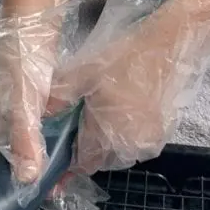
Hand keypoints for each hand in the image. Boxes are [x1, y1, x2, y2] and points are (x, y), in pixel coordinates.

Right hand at [0, 2, 69, 183]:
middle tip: (46, 194)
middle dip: (19, 178)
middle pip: (0, 158)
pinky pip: (35, 128)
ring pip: (19, 143)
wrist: (32, 21)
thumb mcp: (22, 103)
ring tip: (59, 177)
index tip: (15, 205)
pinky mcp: (29, 98)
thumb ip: (24, 140)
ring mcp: (10, 108)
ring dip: (35, 160)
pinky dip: (46, 140)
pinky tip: (64, 146)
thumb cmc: (20, 62)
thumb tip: (26, 178)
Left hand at [48, 0, 209, 174]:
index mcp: (107, 137)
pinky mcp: (164, 131)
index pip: (82, 164)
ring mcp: (151, 141)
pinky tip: (123, 109)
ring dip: (107, 140)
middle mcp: (130, 148)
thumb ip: (59, 98)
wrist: (171, 45)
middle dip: (87, 146)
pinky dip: (126, 132)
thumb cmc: (126, 57)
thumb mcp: (85, 73)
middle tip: (80, 121)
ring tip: (101, 112)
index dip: (68, 160)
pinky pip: (137, 141)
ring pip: (119, 151)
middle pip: (101, 159)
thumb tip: (38, 117)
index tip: (59, 153)